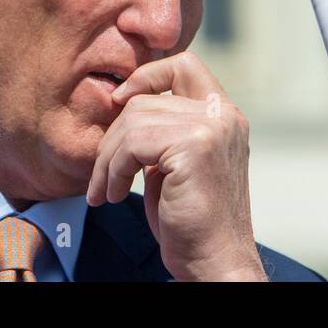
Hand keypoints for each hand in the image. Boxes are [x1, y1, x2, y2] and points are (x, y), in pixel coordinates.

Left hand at [85, 51, 266, 281]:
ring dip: (108, 160)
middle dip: (112, 137)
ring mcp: (212, 128)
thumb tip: (125, 103)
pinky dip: (114, 171)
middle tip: (102, 176)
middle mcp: (224, 115)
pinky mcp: (195, 147)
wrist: (214, 262)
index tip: (120, 103)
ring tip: (107, 190)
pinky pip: (132, 144)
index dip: (147, 76)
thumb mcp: (178, 164)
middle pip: (145, 99)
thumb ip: (165, 130)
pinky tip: (116, 195)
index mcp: (225, 115)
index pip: (185, 65)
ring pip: (133, 120)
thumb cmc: (192, 222)